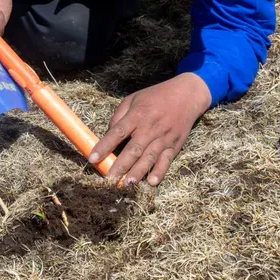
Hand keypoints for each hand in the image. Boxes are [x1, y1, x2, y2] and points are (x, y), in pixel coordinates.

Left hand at [89, 73, 210, 185]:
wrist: (187, 95)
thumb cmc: (155, 97)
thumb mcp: (133, 98)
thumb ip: (119, 115)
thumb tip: (109, 133)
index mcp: (137, 114)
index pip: (118, 132)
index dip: (104, 146)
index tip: (92, 158)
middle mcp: (150, 127)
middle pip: (133, 149)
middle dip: (120, 166)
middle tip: (108, 180)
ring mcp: (164, 137)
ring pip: (149, 157)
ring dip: (137, 172)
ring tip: (126, 184)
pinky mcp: (175, 144)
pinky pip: (166, 160)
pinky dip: (160, 171)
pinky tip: (151, 182)